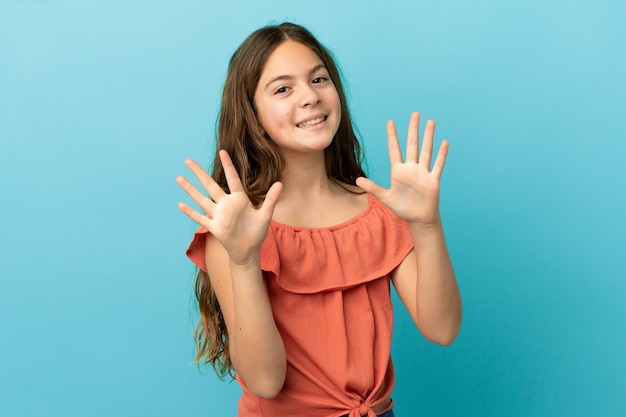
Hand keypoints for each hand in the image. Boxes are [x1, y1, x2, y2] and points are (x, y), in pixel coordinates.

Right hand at [177, 150, 282, 264]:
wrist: (249, 250)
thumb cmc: (257, 232)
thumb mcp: (265, 214)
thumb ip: (271, 199)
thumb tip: (280, 183)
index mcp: (239, 199)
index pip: (232, 178)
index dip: (228, 165)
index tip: (222, 151)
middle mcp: (226, 204)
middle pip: (210, 185)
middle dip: (199, 173)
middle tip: (188, 160)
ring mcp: (218, 215)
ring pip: (201, 198)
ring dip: (190, 189)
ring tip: (179, 177)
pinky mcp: (214, 227)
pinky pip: (200, 217)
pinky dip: (190, 212)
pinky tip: (180, 204)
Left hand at [356, 112, 447, 225]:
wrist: (418, 218)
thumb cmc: (402, 208)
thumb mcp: (385, 197)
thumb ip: (373, 187)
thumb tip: (357, 180)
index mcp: (398, 171)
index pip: (394, 149)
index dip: (392, 136)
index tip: (390, 122)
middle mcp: (411, 168)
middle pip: (412, 144)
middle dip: (413, 129)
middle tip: (415, 113)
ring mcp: (423, 173)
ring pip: (426, 150)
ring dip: (429, 137)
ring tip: (430, 122)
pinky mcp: (433, 180)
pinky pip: (438, 165)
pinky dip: (441, 154)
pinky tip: (444, 142)